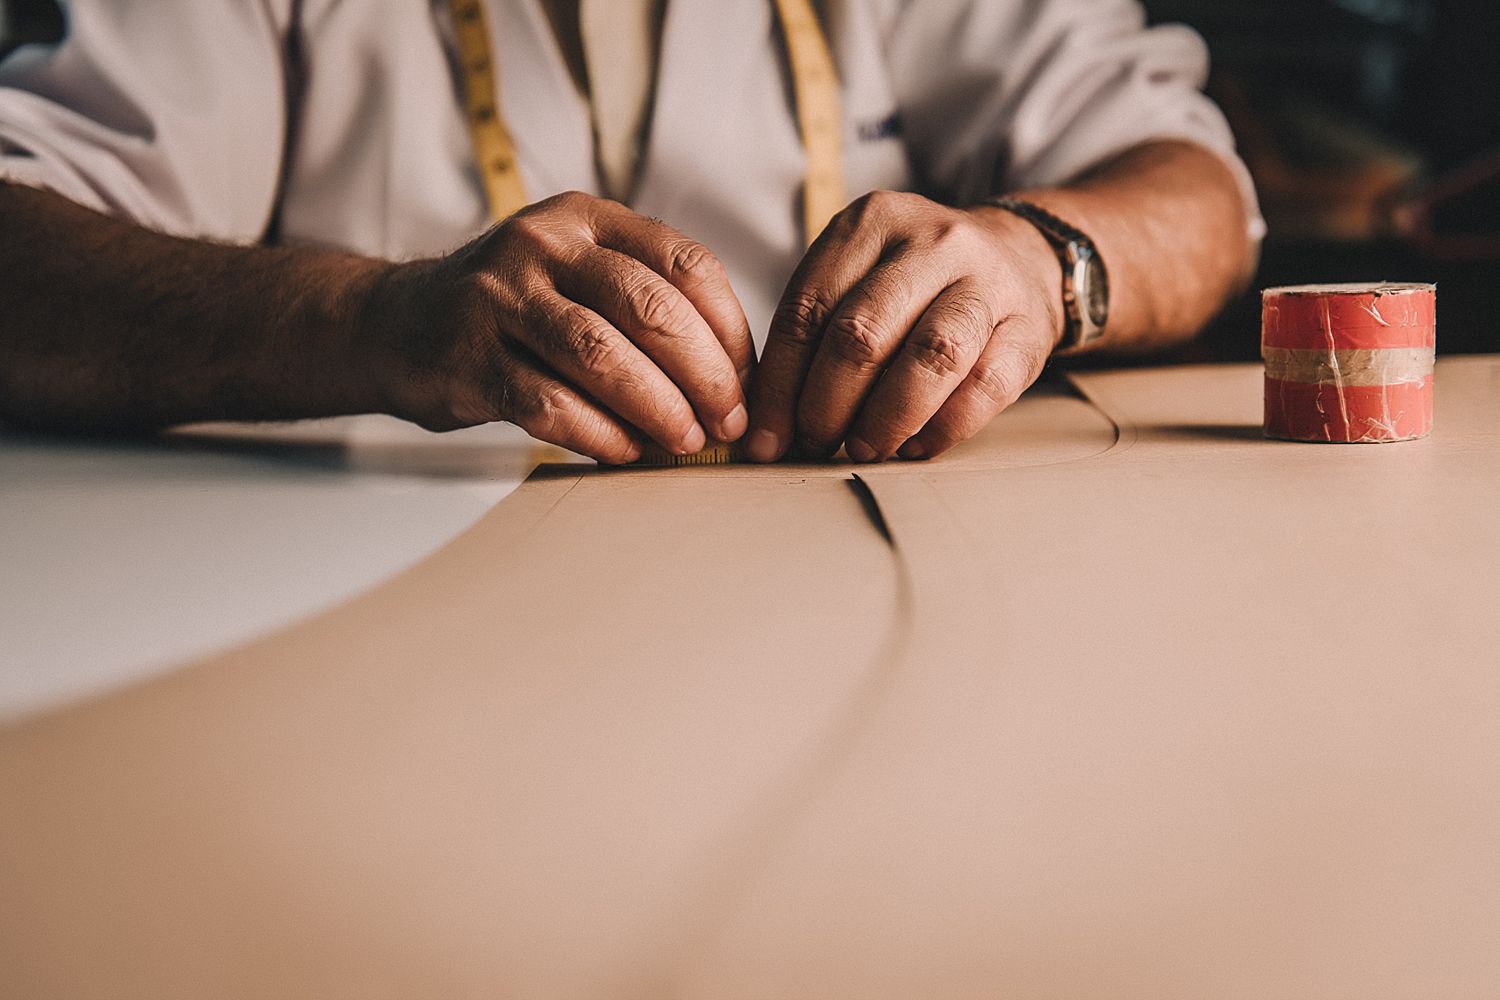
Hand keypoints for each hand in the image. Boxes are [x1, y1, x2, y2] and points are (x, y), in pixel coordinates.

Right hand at [360, 191, 753, 462]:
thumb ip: (646, 304)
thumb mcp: (578, 275)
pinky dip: (598, 434)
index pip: (686, 264)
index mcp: (588, 218)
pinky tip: (625, 451)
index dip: (729, 330)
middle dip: (704, 374)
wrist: (396, 323)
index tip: (749, 383)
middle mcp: (543, 244)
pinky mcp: (467, 358)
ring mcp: (499, 297)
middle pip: (650, 308)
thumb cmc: (515, 311)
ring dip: (657, 407)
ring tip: (685, 441)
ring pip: (599, 354)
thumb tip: (736, 382)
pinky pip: (547, 403)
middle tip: (729, 422)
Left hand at [746, 191, 1064, 462]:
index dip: (780, 382)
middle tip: (814, 444)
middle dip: (827, 404)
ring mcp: (987, 281)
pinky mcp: (1029, 327)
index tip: (766, 436)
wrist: (1020, 258)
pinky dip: (943, 427)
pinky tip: (916, 447)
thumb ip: (816, 333)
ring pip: (930, 357)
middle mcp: (933, 241)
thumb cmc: (918, 284)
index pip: (809, 307)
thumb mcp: (860, 277)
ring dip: (886, 418)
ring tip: (863, 450)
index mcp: (873, 222)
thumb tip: (768, 424)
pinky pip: (984, 387)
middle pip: (863, 332)